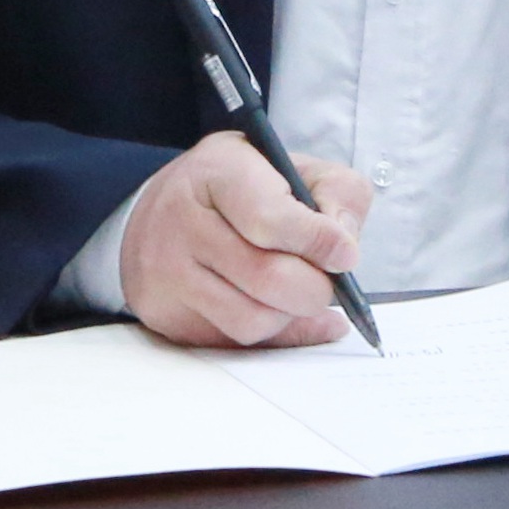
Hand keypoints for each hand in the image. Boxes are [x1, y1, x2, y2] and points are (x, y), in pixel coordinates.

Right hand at [117, 133, 376, 346]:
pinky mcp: (164, 315)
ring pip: (252, 320)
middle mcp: (181, 223)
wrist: (162, 207)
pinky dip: (273, 335)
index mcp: (216, 173)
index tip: (346, 255)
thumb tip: (344, 250)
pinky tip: (288, 315)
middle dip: (314, 287)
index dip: (317, 242)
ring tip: (296, 291)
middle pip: (266, 278)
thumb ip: (336, 191)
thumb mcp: (290, 163)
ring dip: (291, 315)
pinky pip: (235, 344)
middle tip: (325, 279)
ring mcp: (166, 273)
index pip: (270, 220)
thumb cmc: (239, 186)